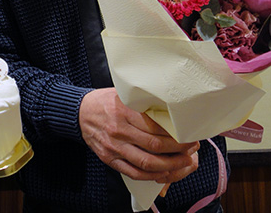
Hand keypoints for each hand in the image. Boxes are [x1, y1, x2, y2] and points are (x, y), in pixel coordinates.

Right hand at [79, 88, 198, 182]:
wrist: (79, 113)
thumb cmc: (103, 102)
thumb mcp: (122, 95)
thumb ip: (142, 102)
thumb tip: (169, 109)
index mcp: (123, 111)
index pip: (155, 126)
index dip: (175, 132)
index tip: (188, 132)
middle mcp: (119, 130)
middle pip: (155, 145)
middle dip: (178, 149)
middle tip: (191, 146)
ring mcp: (114, 147)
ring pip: (147, 162)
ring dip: (170, 165)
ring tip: (184, 161)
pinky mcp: (110, 159)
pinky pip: (134, 172)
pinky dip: (152, 175)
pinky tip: (164, 172)